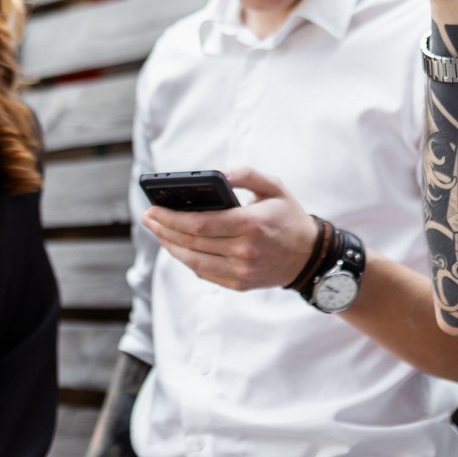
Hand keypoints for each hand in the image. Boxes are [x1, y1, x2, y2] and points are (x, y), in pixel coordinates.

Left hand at [141, 167, 318, 291]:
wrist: (309, 256)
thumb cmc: (288, 216)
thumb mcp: (274, 186)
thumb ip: (246, 173)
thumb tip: (217, 172)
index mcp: (252, 224)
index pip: (201, 224)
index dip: (172, 219)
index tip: (152, 209)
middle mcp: (245, 251)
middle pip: (192, 242)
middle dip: (164, 229)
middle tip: (148, 218)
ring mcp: (242, 271)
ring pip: (193, 260)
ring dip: (170, 246)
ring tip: (157, 231)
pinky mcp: (239, 283)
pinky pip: (204, 272)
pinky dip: (187, 259)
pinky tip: (177, 246)